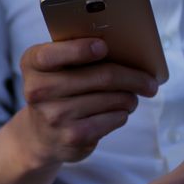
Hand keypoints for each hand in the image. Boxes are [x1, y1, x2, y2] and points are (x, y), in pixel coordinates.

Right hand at [16, 38, 157, 166]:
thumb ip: (77, 52)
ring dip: (130, 97)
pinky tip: (118, 112)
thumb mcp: (56, 66)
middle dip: (133, 77)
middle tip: (150, 81)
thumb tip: (128, 50)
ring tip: (132, 97)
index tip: (103, 47)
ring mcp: (55, 116)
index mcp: (33, 64)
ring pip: (113, 99)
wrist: (41, 134)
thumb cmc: (59, 89)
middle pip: (101, 76)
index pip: (52, 54)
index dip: (80, 49)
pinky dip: (122, 114)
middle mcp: (38, 90)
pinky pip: (113, 119)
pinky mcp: (72, 137)